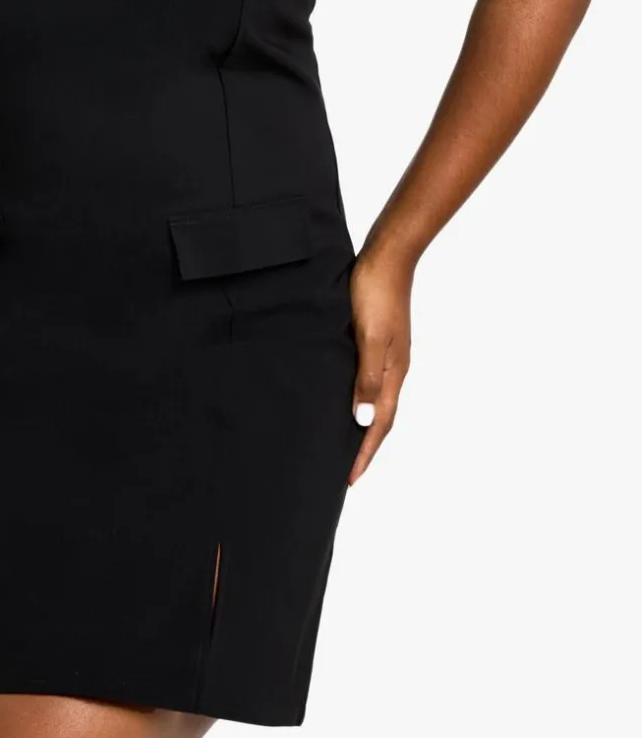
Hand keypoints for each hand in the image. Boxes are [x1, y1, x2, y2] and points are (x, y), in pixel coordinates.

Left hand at [347, 245, 413, 484]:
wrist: (388, 256)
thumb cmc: (376, 293)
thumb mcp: (370, 338)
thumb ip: (367, 379)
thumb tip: (363, 421)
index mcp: (394, 373)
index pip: (379, 424)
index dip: (365, 453)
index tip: (349, 480)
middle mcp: (394, 368)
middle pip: (380, 417)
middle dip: (365, 446)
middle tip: (345, 471)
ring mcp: (388, 354)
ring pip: (375, 399)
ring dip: (361, 423)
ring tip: (342, 441)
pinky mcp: (377, 339)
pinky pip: (369, 379)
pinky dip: (358, 397)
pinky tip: (343, 395)